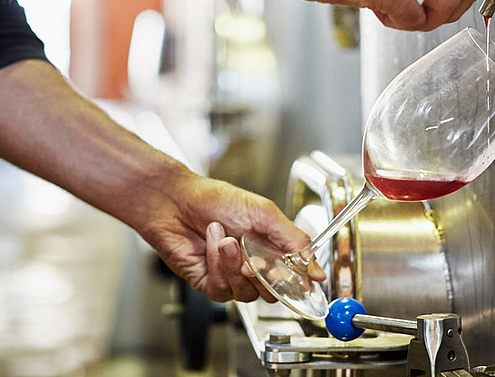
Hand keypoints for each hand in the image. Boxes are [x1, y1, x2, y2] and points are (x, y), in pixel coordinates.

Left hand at [134, 174, 324, 302]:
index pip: (295, 278)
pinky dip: (217, 264)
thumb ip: (294, 241)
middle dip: (264, 276)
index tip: (292, 275)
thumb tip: (317, 270)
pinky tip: (213, 242)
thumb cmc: (216, 200)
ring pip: (248, 293)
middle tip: (255, 259)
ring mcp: (231, 277)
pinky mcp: (210, 284)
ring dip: (236, 265)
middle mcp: (254, 266)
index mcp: (272, 249)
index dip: (296, 281)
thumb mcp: (264, 214)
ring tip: (227, 240)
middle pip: (273, 293)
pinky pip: (223, 289)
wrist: (177, 201)